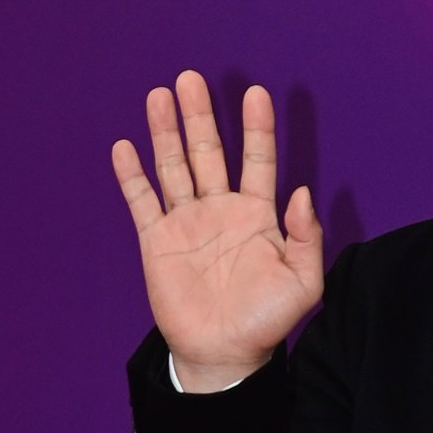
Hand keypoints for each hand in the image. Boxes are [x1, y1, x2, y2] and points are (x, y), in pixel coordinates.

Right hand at [113, 70, 323, 391]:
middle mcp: (221, 208)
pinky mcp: (158, 242)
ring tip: (160, 95)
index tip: (255, 92)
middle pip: (208, 152)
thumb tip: (304, 192)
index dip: (257, 127)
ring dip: (166, 132)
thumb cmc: (269, 318)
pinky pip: (143, 202)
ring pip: (174, 167)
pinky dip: (132, 176)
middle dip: (201, 115)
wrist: (226, 353)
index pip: (258, 159)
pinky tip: (125, 147)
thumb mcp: (304, 281)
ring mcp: (188, 222)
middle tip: (191, 78)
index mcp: (258, 213)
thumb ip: (307, 237)